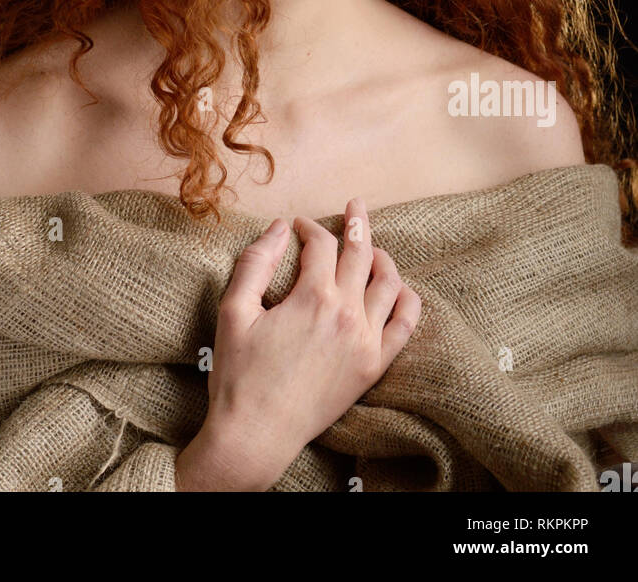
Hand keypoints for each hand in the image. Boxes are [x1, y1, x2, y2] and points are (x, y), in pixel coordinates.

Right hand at [179, 196, 420, 489]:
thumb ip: (256, 263)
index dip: (308, 227)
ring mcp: (366, 342)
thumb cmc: (239, 375)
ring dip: (382, 256)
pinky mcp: (374, 367)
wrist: (256, 435)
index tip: (296, 225)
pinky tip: (398, 288)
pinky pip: (405, 326)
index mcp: (312, 298)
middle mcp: (347, 315)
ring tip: (372, 246)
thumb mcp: (234, 311)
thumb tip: (277, 227)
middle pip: (361, 253)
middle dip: (357, 222)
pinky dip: (407, 300)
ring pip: (389, 283)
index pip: (321, 244)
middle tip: (354, 206)